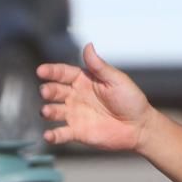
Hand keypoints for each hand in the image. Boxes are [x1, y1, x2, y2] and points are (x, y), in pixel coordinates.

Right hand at [37, 43, 153, 151]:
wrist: (140, 126)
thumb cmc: (131, 100)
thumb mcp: (117, 80)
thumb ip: (99, 66)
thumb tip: (88, 45)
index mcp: (84, 80)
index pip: (63, 73)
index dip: (51, 71)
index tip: (41, 71)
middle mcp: (75, 96)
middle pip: (54, 91)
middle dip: (47, 90)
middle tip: (46, 91)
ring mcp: (74, 114)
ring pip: (53, 111)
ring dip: (47, 111)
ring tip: (47, 111)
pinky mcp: (77, 132)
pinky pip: (61, 133)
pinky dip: (52, 135)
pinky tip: (49, 136)